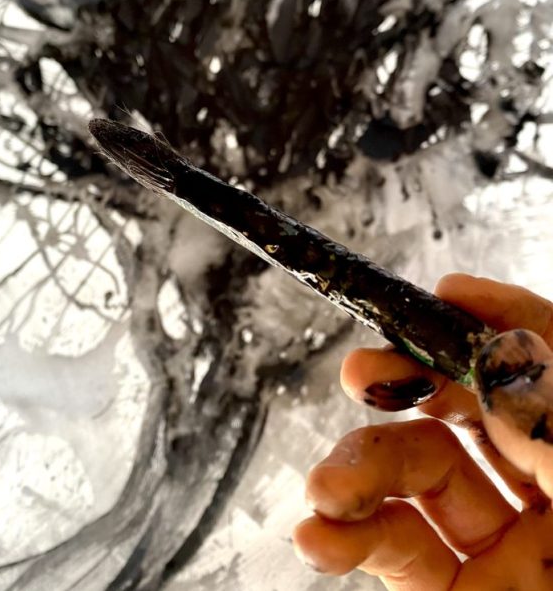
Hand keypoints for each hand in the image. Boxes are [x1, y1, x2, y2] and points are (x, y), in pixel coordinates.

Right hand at [293, 274, 552, 589]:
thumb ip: (545, 415)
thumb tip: (488, 334)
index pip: (534, 365)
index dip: (495, 320)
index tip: (447, 295)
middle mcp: (543, 487)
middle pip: (462, 408)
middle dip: (402, 383)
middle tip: (359, 373)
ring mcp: (502, 542)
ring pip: (415, 475)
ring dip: (355, 471)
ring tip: (323, 487)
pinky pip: (396, 551)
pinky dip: (346, 539)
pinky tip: (317, 535)